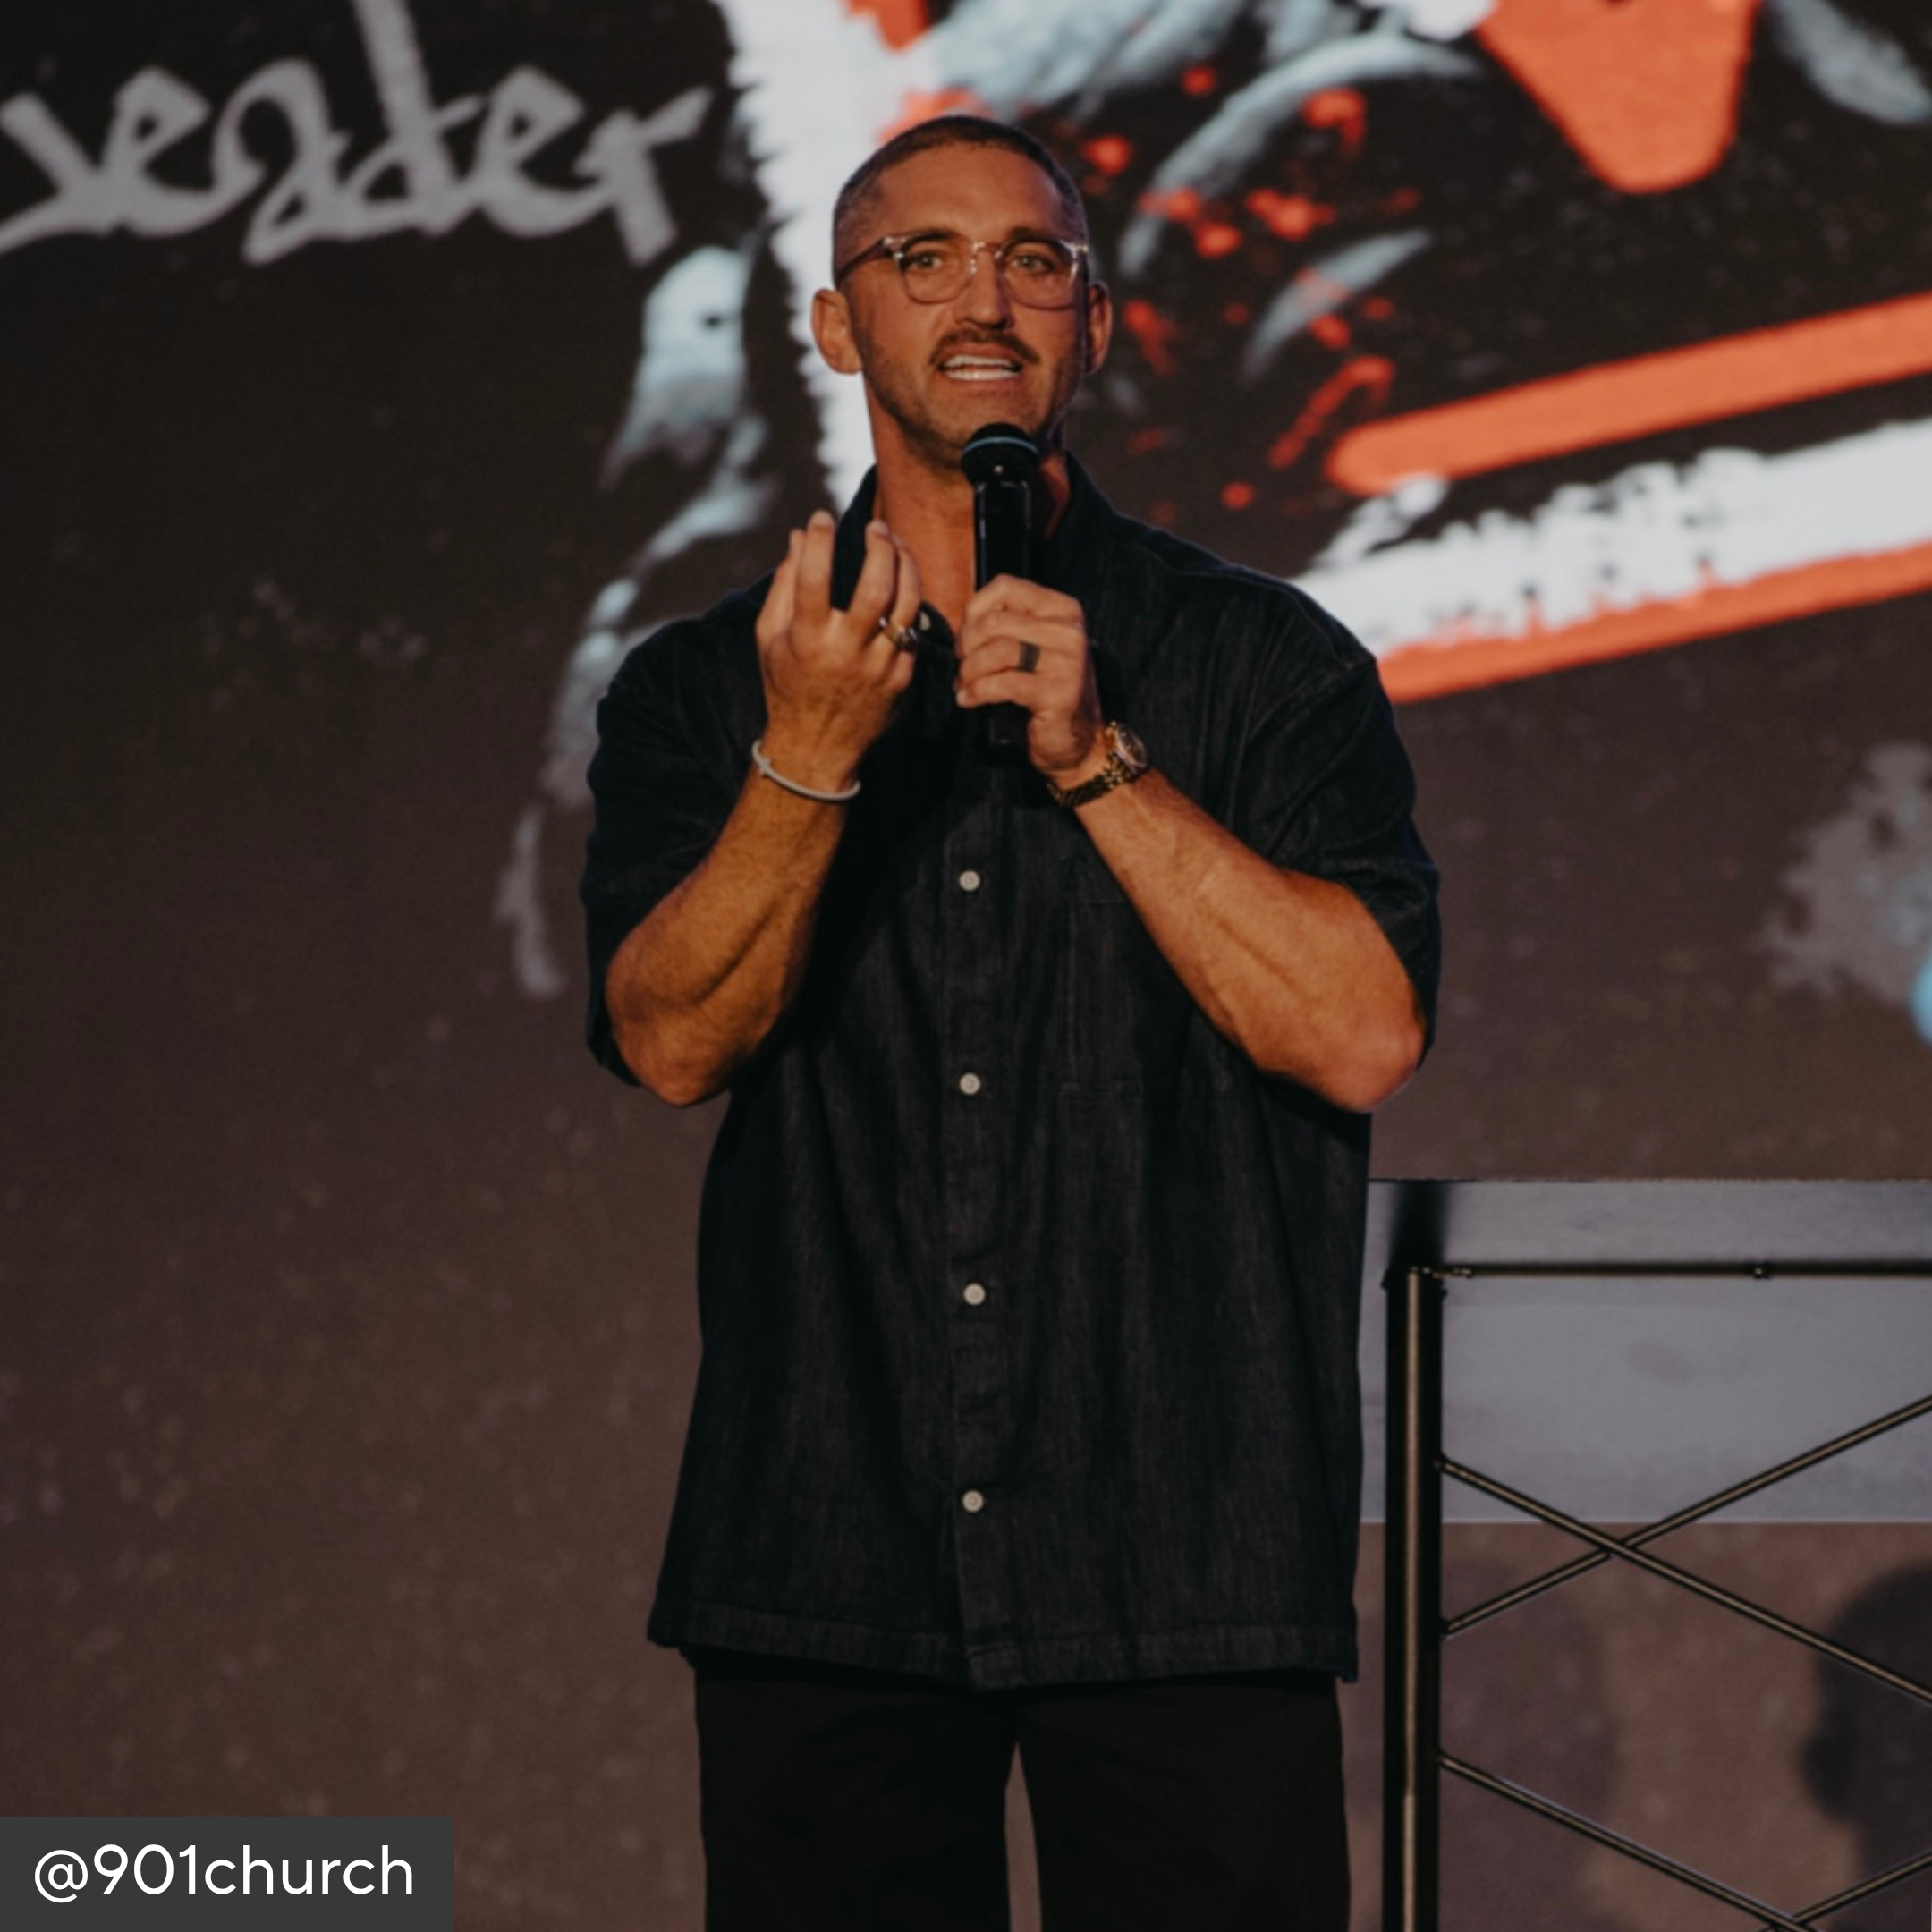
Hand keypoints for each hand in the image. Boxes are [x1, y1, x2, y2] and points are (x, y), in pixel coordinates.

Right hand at [756, 510, 922, 791]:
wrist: (816, 748)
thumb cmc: (787, 685)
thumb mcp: (769, 637)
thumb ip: (784, 585)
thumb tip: (799, 536)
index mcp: (806, 641)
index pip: (813, 580)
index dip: (819, 542)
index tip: (821, 518)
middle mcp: (845, 653)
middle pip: (875, 587)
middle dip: (880, 547)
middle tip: (877, 527)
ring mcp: (879, 668)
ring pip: (906, 605)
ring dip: (906, 566)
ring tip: (897, 545)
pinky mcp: (901, 679)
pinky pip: (912, 631)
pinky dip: (908, 601)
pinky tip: (901, 583)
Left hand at [954, 576, 1107, 784]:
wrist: (1078, 742)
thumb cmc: (1046, 693)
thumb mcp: (1032, 648)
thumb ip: (1008, 627)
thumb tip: (963, 624)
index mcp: (1062, 610)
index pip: (1006, 587)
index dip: (974, 610)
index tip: (966, 636)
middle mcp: (1069, 631)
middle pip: (995, 621)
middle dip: (966, 645)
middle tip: (961, 665)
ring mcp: (1067, 662)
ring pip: (997, 650)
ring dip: (969, 671)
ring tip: (965, 684)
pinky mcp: (1059, 692)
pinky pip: (1003, 683)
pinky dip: (977, 692)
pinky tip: (969, 700)